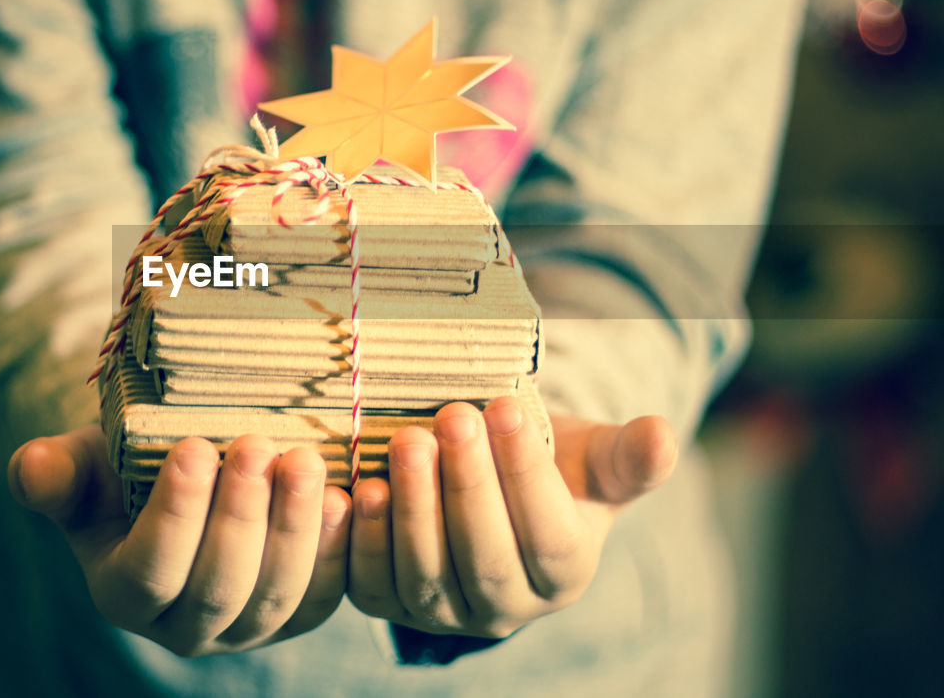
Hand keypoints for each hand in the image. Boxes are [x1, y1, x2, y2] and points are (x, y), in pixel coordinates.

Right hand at [9, 429, 352, 656]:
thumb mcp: (86, 465)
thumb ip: (57, 473)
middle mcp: (182, 628)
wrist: (188, 481)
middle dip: (239, 516)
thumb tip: (30, 466)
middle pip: (217, 588)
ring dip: (293, 528)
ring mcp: (245, 629)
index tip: (195, 447)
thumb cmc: (127, 471)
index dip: (175, 514)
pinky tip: (344, 498)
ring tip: (303, 460)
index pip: (149, 569)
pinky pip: (322, 597)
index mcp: (122, 594)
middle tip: (255, 445)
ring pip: (274, 597)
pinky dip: (333, 551)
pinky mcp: (295, 615)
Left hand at [346, 397, 677, 637]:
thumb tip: (663, 436)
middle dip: (468, 487)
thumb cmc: (550, 464)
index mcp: (565, 572)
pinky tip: (356, 491)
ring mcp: (447, 612)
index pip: (548, 534)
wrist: (492, 483)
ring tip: (406, 442)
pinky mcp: (392, 602)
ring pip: (427, 576)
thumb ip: (630, 454)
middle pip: (486, 559)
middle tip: (451, 417)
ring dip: (414, 511)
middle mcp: (508, 607)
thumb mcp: (595, 455)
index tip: (503, 407)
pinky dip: (361, 542)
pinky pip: (373, 585)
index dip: (526, 473)